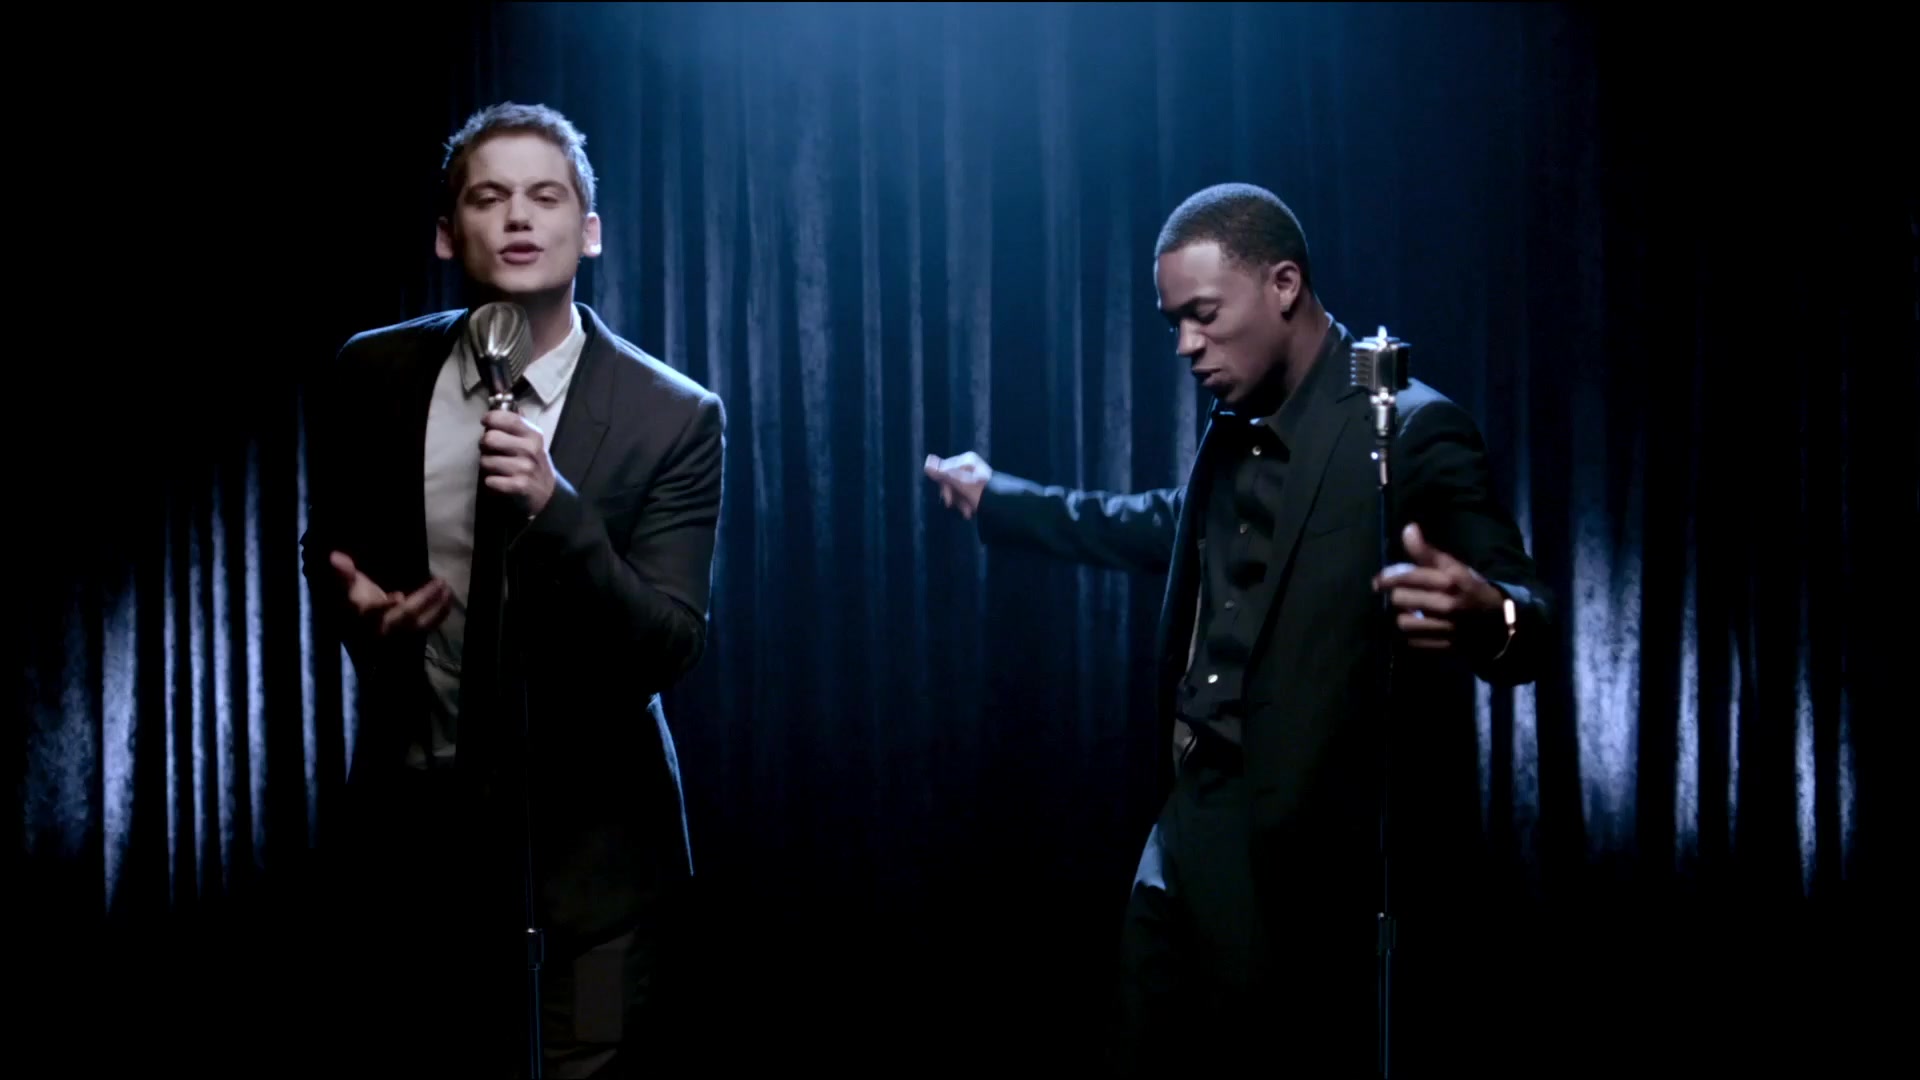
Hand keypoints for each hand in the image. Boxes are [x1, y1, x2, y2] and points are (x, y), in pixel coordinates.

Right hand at [329, 551, 451, 639]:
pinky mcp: (411, 637)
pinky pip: (427, 628)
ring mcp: (398, 635)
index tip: (398, 597)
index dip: (384, 606)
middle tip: (441, 582)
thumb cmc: (360, 601)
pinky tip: (448, 599)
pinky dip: (439, 614)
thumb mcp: (350, 586)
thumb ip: (344, 572)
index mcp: (364, 613)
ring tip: (448, 589)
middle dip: (423, 600)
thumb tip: (334, 556)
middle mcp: (381, 627)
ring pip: (419, 624)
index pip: (373, 612)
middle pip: (404, 617)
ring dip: (436, 607)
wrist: (367, 629)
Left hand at [480, 409, 558, 516]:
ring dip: (486, 466)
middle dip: (484, 445)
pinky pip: (490, 481)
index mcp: (532, 434)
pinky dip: (490, 482)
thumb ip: (518, 422)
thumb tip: (504, 401)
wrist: (549, 493)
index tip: (486, 423)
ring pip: (486, 461)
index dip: (490, 418)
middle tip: (489, 450)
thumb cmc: (534, 462)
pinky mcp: (519, 485)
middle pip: (490, 438)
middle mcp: (530, 449)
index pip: (506, 418)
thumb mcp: (532, 440)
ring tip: (495, 467)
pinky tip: (498, 481)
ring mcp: (525, 468)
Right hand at [923, 451, 991, 519]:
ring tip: (968, 512)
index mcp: (966, 460)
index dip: (944, 487)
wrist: (1002, 505)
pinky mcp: (978, 487)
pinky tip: (970, 511)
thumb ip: (943, 474)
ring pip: (958, 488)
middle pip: (950, 480)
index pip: (943, 470)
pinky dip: (966, 502)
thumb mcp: (961, 484)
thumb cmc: (982, 492)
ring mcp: (974, 476)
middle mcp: (970, 465)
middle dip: (954, 496)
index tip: (948, 500)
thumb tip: (927, 462)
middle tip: (960, 508)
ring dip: (960, 502)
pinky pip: (965, 493)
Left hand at [1371, 523, 1505, 652]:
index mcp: (1450, 580)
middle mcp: (1447, 604)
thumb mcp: (1454, 567)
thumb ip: (1427, 552)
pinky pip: (1412, 641)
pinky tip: (1420, 628)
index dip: (1388, 577)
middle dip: (1399, 596)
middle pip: (1400, 599)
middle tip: (1402, 596)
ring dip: (1403, 616)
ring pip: (1403, 622)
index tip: (1378, 581)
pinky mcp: (1444, 647)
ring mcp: (1446, 628)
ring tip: (1410, 612)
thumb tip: (1408, 528)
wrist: (1499, 623)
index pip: (1408, 577)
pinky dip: (1412, 634)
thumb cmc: (1471, 589)